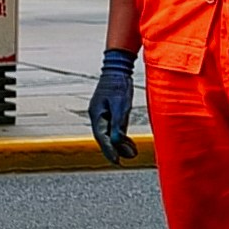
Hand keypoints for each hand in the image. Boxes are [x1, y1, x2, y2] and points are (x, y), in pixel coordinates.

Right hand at [89, 45, 141, 162]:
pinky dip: (120, 135)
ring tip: (131, 153)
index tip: (117, 161)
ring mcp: (102, 113)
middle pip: (105, 137)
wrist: (117, 68)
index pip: (102, 137)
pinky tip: (128, 142)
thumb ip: (118, 123)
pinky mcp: (108, 110)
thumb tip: (117, 141)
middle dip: (115, 149)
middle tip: (124, 159)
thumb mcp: (121, 105)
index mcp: (97, 114)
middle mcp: (97, 115)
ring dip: (119, 144)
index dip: (110, 151)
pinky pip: (113, 127)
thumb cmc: (118, 84)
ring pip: (110, 133)